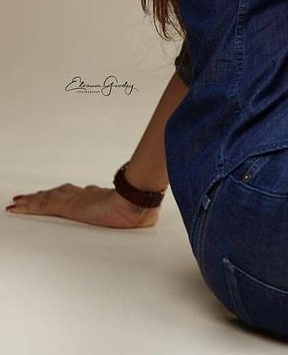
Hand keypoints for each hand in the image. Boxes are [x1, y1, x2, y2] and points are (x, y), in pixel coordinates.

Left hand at [6, 183, 160, 228]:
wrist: (136, 204)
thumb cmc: (140, 210)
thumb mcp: (137, 216)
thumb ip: (137, 216)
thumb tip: (146, 218)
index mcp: (100, 198)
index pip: (78, 195)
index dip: (65, 195)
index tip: (59, 194)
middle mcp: (86, 196)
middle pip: (59, 193)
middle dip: (45, 196)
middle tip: (29, 198)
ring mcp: (76, 200)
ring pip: (47, 198)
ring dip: (32, 200)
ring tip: (18, 202)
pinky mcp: (68, 207)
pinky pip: (42, 205)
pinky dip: (28, 206)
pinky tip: (17, 207)